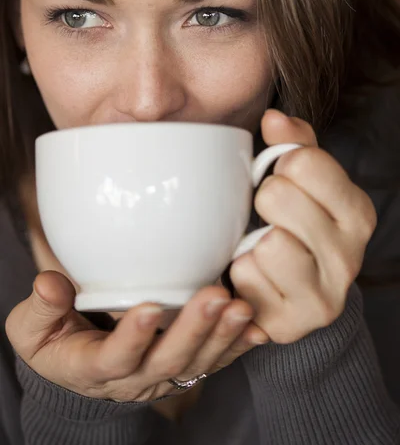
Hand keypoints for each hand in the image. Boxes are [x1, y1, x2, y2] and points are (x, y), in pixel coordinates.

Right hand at [6, 271, 267, 401]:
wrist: (80, 363)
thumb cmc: (55, 339)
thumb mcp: (33, 328)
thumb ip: (40, 308)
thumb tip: (51, 284)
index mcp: (93, 367)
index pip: (114, 358)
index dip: (132, 337)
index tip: (149, 307)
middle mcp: (133, 377)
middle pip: (166, 361)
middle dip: (192, 331)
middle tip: (214, 299)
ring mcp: (162, 374)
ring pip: (196, 363)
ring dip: (222, 336)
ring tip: (240, 308)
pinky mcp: (184, 365)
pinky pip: (215, 361)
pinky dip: (238, 347)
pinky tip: (256, 329)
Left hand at [230, 109, 376, 343]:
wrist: (296, 293)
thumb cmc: (295, 225)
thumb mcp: (304, 181)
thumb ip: (293, 144)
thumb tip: (274, 117)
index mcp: (358, 213)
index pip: (303, 162)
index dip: (282, 166)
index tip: (285, 181)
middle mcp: (351, 258)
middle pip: (277, 198)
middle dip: (264, 202)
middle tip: (270, 218)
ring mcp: (325, 297)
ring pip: (268, 244)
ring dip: (252, 243)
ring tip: (264, 249)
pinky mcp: (293, 324)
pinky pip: (247, 277)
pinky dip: (242, 273)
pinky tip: (258, 277)